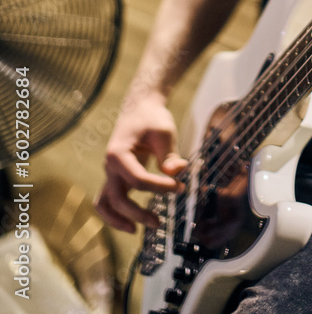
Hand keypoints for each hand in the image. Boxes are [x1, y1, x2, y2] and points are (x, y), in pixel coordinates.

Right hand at [94, 93, 186, 232]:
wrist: (140, 107)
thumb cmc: (152, 118)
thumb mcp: (164, 132)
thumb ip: (169, 154)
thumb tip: (177, 172)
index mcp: (118, 153)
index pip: (138, 180)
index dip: (159, 187)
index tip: (179, 186)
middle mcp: (109, 165)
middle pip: (117, 198)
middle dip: (137, 213)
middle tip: (159, 222)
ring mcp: (110, 172)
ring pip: (104, 203)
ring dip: (118, 220)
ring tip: (137, 230)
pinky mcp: (116, 177)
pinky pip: (108, 200)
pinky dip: (114, 215)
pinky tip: (131, 223)